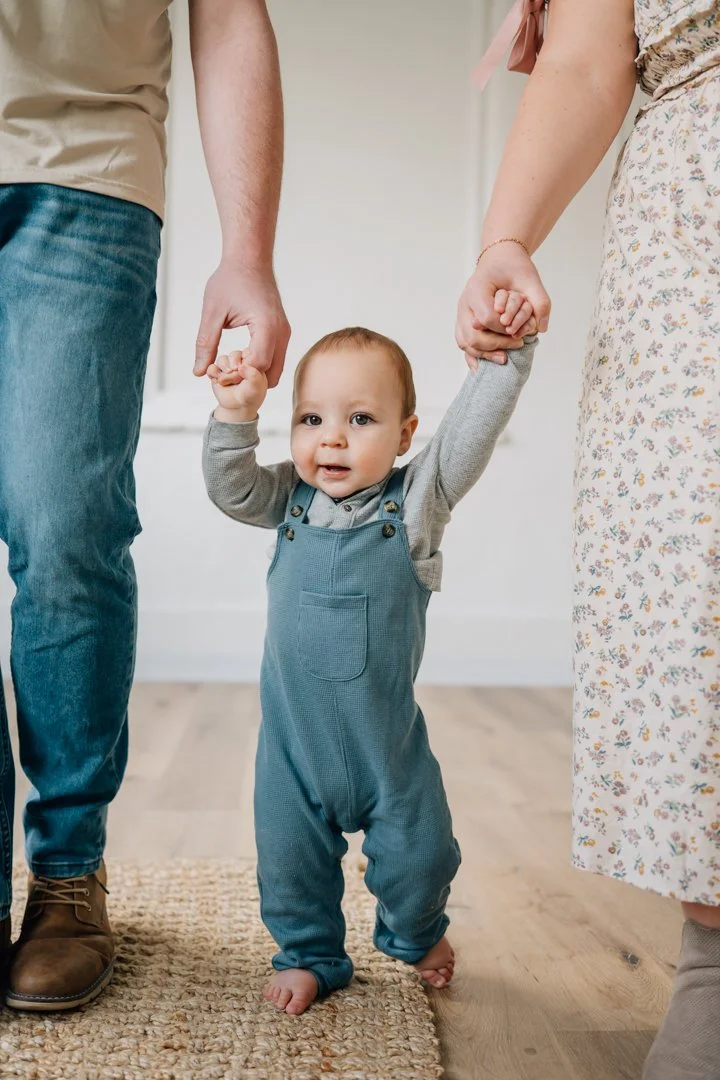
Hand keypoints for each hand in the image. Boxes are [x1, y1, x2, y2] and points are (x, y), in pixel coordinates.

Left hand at [194, 262, 290, 387]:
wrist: (250, 258)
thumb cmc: (231, 279)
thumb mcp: (213, 312)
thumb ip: (206, 344)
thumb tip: (199, 372)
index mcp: (266, 326)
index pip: (257, 367)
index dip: (238, 376)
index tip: (219, 374)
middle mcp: (281, 333)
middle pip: (270, 376)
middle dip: (248, 381)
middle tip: (225, 374)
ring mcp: (284, 333)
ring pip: (274, 370)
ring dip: (254, 375)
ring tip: (232, 364)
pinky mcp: (282, 332)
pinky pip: (275, 359)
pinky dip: (259, 365)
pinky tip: (240, 355)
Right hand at [208, 351, 267, 418]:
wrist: (238, 407)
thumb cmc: (250, 396)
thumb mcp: (256, 387)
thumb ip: (254, 376)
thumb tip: (242, 366)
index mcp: (252, 361)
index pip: (248, 353)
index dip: (246, 363)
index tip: (246, 375)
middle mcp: (239, 361)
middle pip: (234, 355)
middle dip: (234, 367)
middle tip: (237, 380)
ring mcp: (227, 366)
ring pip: (222, 359)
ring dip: (224, 370)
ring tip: (228, 381)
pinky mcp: (216, 372)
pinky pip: (211, 367)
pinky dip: (213, 373)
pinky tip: (219, 381)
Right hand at [456, 243, 550, 367]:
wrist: (499, 260)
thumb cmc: (513, 268)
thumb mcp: (530, 278)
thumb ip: (539, 300)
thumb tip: (541, 328)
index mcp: (477, 288)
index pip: (486, 318)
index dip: (502, 330)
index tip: (519, 333)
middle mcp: (464, 302)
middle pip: (472, 334)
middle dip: (495, 344)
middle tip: (516, 345)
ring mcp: (461, 313)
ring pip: (465, 341)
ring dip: (484, 354)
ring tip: (503, 359)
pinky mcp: (463, 322)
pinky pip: (463, 343)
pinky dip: (472, 356)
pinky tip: (483, 367)